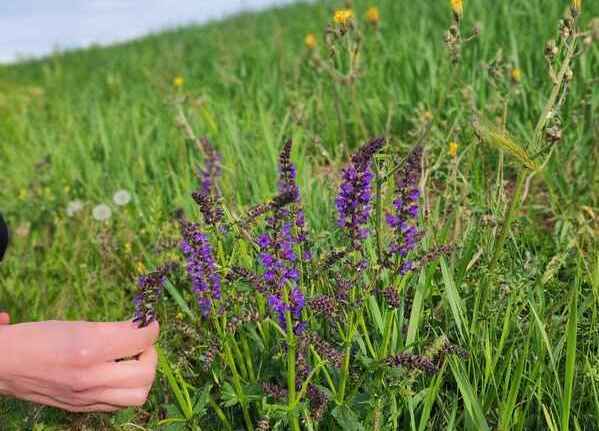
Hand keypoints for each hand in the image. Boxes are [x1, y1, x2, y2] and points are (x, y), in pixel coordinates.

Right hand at [0, 317, 158, 411]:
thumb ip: (112, 329)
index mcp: (89, 349)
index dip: (152, 328)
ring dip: (143, 376)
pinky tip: (117, 375)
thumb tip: (141, 326)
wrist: (4, 365)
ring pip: (138, 396)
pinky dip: (127, 389)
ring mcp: (86, 397)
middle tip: (142, 343)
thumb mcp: (77, 325)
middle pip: (146, 374)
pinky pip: (118, 405)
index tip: (149, 323)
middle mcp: (90, 377)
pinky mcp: (81, 407)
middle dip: (151, 354)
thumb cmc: (37, 338)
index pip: (140, 340)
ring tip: (132, 361)